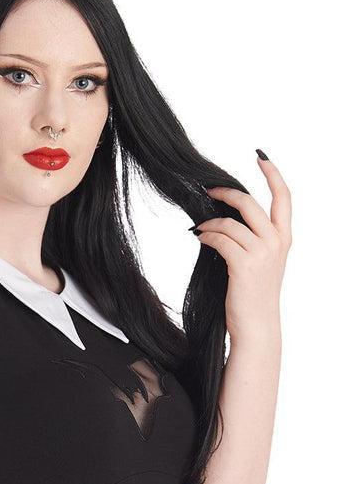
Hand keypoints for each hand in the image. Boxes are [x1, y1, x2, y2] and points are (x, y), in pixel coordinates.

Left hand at [192, 150, 291, 342]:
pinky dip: (207, 236)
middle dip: (226, 192)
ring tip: (199, 228)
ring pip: (230, 222)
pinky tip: (200, 238)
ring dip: (209, 221)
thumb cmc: (253, 297)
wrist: (257, 326)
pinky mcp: (244, 265)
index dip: (272, 174)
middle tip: (208, 190)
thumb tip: (225, 217)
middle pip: (250, 203)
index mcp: (284, 239)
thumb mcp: (260, 263)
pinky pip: (220, 239)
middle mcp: (277, 242)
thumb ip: (252, 239)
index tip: (260, 157)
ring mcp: (262, 253)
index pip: (283, 197)